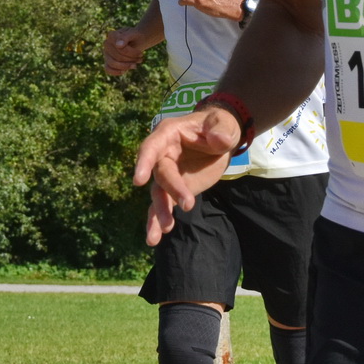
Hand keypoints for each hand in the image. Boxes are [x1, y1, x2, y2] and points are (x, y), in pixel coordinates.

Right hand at [104, 27, 147, 74]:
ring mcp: (106, 53)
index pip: (120, 48)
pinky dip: (116, 72)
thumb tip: (118, 45)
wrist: (138, 40)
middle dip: (131, 59)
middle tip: (140, 58)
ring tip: (135, 65)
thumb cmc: (136, 37)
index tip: (141, 54)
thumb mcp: (134, 34)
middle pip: (117, 56)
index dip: (131, 53)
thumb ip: (126, 37)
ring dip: (126, 66)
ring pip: (113, 63)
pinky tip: (124, 71)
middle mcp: (107, 44)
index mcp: (112, 35)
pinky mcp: (107, 61)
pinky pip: (108, 69)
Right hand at [131, 107, 238, 244]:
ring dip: (159, 212)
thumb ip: (221, 130)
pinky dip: (158, 221)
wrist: (220, 139)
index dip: (144, 162)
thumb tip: (218, 140)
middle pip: (160, 174)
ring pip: (158, 194)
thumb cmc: (218, 126)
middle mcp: (162, 155)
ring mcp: (167, 174)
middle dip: (170, 190)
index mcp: (169, 134)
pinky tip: (154, 239)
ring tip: (164, 230)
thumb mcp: (224, 124)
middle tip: (187, 205)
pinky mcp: (173, 190)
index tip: (139, 181)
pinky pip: (163, 206)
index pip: (152, 147)